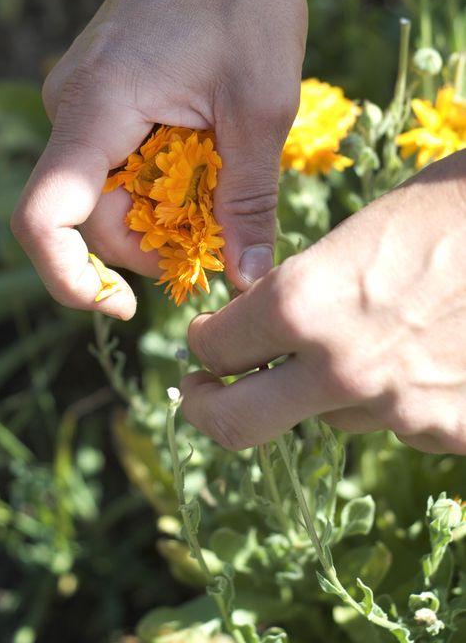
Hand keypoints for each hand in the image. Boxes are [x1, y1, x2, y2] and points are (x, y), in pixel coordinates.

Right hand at [11, 0, 305, 317]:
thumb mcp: (259, 108)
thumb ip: (247, 200)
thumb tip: (245, 280)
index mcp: (96, 111)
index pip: (43, 219)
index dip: (70, 280)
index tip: (123, 309)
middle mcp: (74, 107)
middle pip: (91, 215)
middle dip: (154, 241)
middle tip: (228, 234)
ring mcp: (86, 96)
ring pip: (110, 187)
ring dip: (166, 206)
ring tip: (229, 178)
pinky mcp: (106, 89)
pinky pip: (120, 155)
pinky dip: (162, 174)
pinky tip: (210, 152)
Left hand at [181, 151, 465, 454]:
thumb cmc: (450, 209)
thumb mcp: (359, 234)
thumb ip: (304, 289)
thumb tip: (266, 323)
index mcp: (305, 302)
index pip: (214, 347)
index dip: (204, 341)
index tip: (207, 338)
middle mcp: (341, 367)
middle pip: (236, 422)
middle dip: (209, 408)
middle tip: (201, 396)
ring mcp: (400, 411)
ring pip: (330, 417)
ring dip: (328, 389)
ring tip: (371, 336)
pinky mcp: (454, 432)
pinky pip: (400, 425)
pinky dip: (398, 397)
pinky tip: (428, 351)